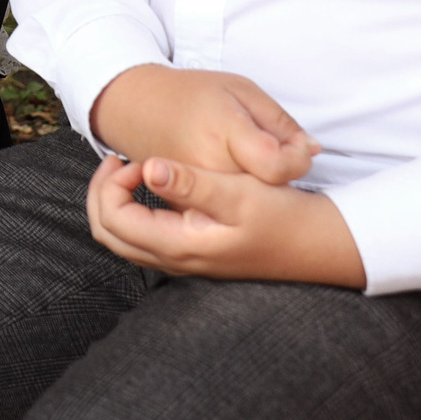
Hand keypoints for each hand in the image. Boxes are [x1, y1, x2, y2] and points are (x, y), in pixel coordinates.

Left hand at [85, 153, 366, 286]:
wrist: (319, 245)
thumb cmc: (283, 218)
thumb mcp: (239, 193)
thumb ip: (192, 183)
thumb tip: (148, 169)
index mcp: (179, 246)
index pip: (113, 220)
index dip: (109, 186)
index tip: (130, 159)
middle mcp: (175, 260)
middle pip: (108, 234)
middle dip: (101, 194)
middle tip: (117, 161)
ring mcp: (184, 259)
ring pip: (124, 238)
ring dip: (116, 202)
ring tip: (132, 168)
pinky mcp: (195, 252)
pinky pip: (145, 236)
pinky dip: (135, 210)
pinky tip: (156, 183)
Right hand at [88, 64, 319, 184]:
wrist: (139, 109)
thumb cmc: (193, 95)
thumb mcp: (241, 91)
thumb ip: (279, 121)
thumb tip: (311, 150)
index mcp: (223, 133)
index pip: (278, 165)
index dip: (296, 157)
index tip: (295, 147)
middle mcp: (207, 169)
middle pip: (269, 190)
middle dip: (281, 177)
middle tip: (271, 156)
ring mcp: (193, 193)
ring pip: (250, 207)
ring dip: (263, 192)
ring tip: (251, 169)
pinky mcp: (184, 207)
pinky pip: (226, 212)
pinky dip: (239, 200)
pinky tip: (233, 181)